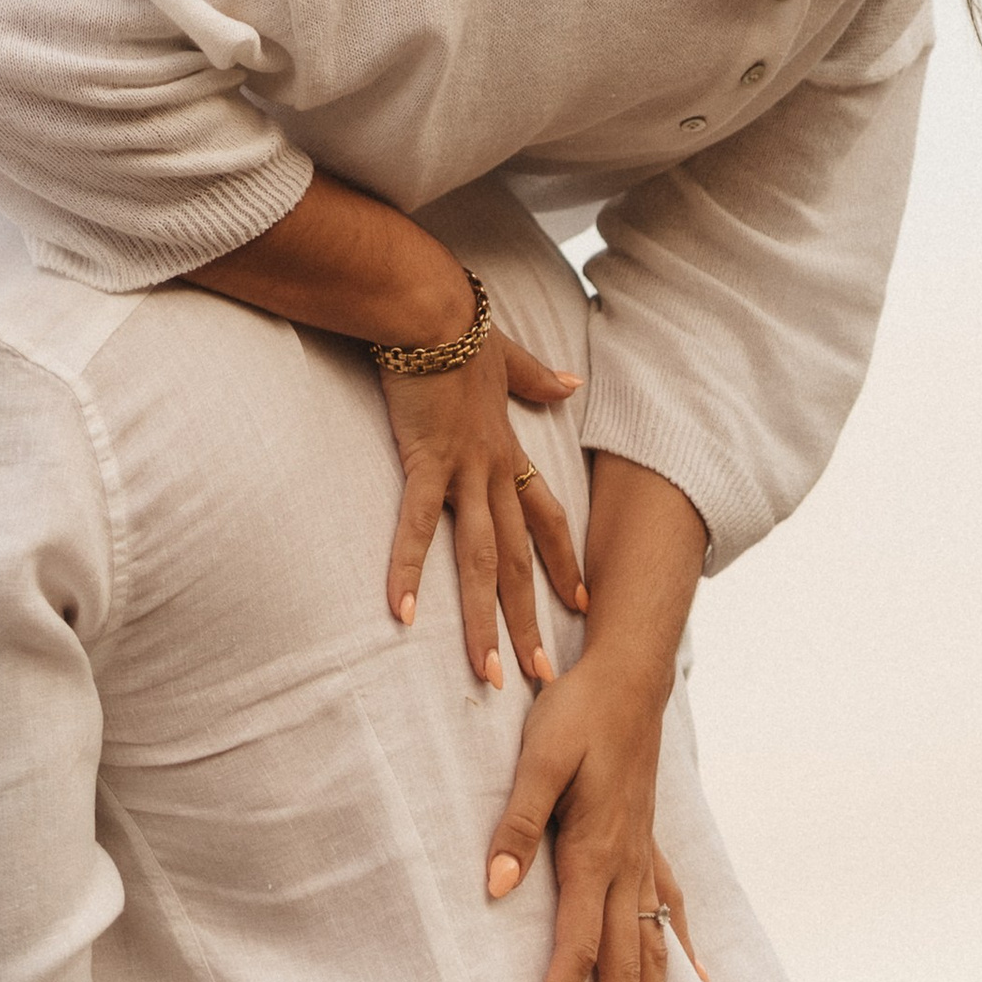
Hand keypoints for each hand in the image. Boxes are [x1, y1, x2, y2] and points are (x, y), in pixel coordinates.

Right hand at [381, 333, 586, 688]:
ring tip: (490, 674)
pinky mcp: (425, 461)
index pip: (546, 517)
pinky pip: (416, 526)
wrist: (430, 304)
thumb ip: (537, 377)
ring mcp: (462, 469)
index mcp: (508, 449)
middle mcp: (494, 469)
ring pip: (480, 559)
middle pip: (518, 558)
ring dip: (485, 620)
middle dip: (531, 619)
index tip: (581, 605)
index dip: (564, 562)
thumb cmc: (458, 326)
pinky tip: (401, 614)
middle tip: (546, 676)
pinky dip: (409, 570)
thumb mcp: (508, 357)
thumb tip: (573, 381)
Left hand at [485, 653, 701, 981]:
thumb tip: (496, 887)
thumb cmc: (577, 710)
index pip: (576, 948)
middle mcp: (628, 866)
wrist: (629, 672)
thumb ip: (518, 823)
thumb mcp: (537, 756)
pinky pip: (672, 909)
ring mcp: (645, 856)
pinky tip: (699, 981)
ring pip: (655, 951)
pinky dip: (683, 951)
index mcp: (596, 852)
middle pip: (625, 968)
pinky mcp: (651, 841)